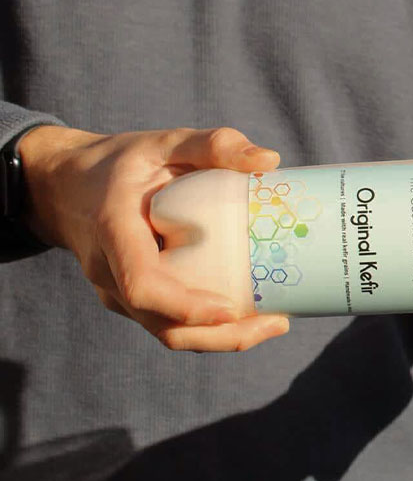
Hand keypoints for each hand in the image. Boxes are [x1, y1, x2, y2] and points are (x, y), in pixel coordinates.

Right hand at [19, 125, 290, 351]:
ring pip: (166, 332)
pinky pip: (167, 324)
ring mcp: (115, 292)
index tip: (230, 310)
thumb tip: (270, 160)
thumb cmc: (121, 163)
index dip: (185, 306)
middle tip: (277, 322)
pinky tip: (249, 316)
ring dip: (221, 338)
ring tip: (273, 322)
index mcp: (113, 230)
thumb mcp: (163, 142)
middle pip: (161, 324)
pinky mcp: (129, 301)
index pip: (142, 284)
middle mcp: (108, 271)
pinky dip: (207, 329)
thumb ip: (213, 144)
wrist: (67, 187)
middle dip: (221, 335)